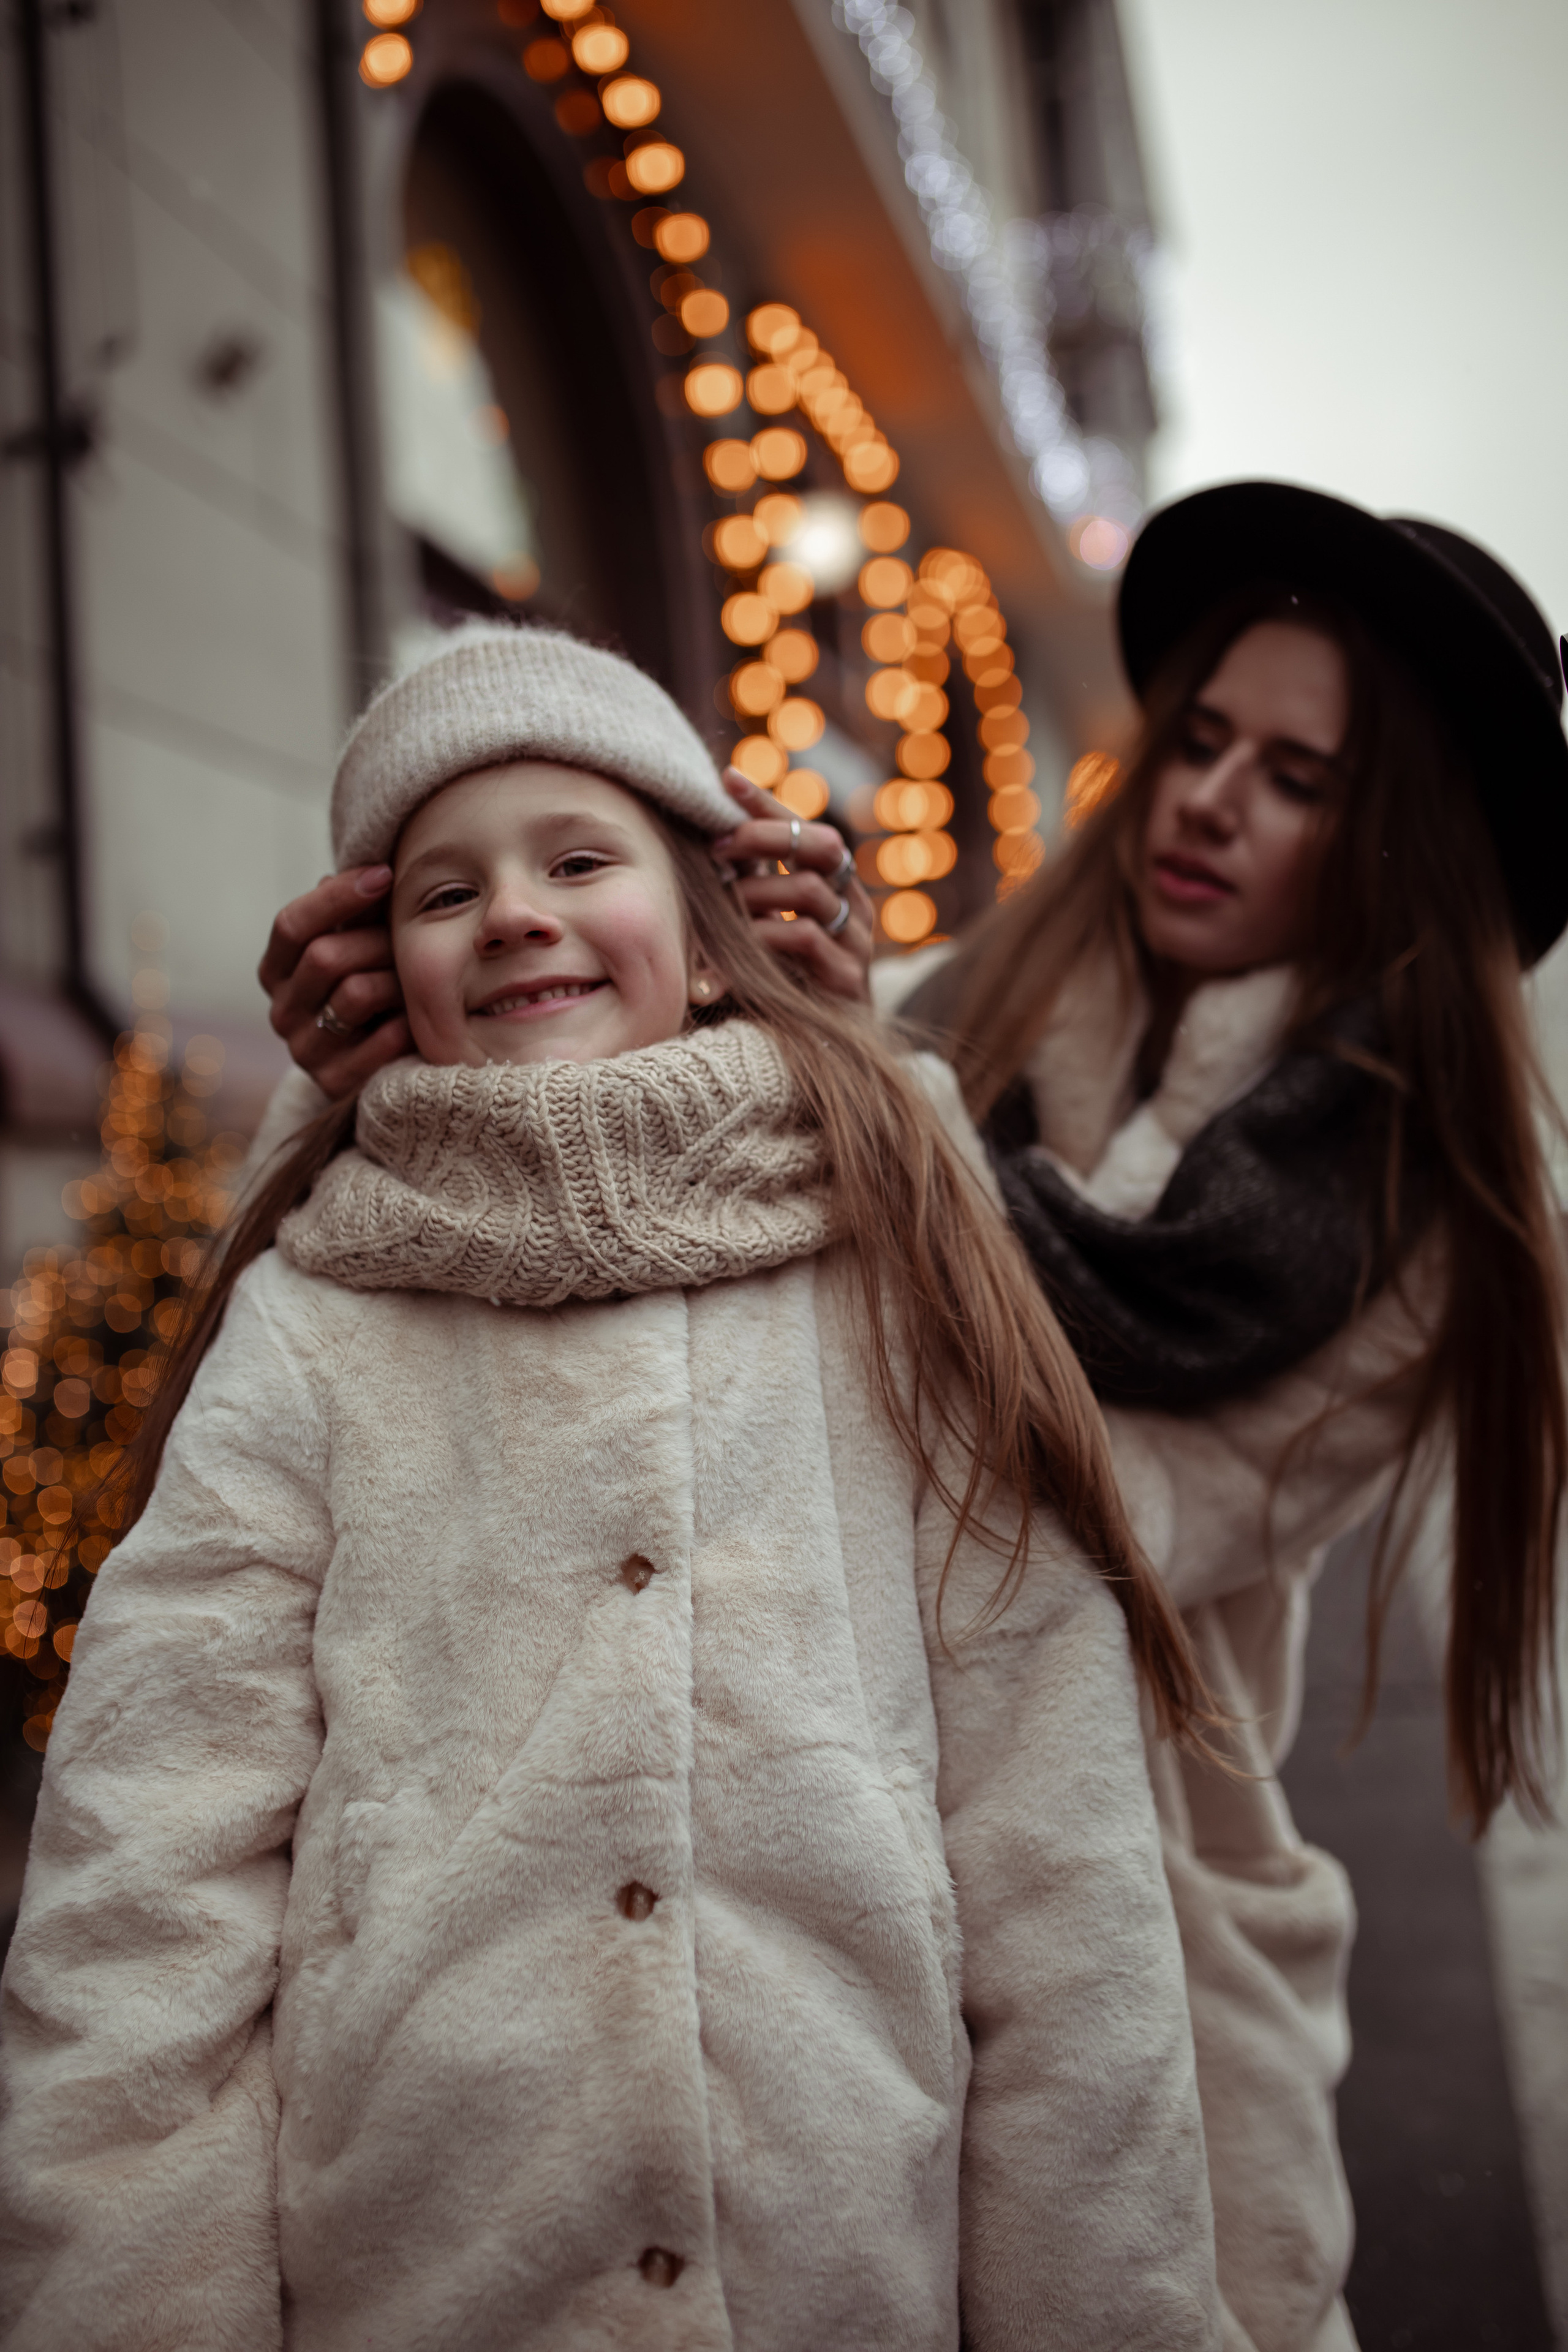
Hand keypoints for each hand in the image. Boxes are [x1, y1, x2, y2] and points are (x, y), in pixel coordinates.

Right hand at [257, 867, 410, 1101]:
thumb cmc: (370, 987)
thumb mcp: (357, 948)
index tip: (384, 872)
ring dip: (397, 978)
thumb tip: (366, 866)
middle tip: (415, 932)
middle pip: (324, 957)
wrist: (376, 1069)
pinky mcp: (336, 1084)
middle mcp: (282, 1011)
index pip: (291, 924)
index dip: (337, 895)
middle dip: (377, 939)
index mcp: (276, 971)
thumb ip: (354, 915)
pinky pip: (381, 1041)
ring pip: (355, 994)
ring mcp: (305, 1051)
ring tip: (424, 972)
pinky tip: (423, 1014)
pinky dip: (407, 1022)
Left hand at [713, 771, 873, 1003]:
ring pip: (809, 890)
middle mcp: (851, 906)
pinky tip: (734, 946)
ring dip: (756, 891)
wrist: (827, 1056)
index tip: (725, 780)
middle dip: (767, 836)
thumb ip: (748, 895)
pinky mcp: (847, 980)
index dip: (767, 803)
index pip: (805, 828)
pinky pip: (804, 939)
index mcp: (834, 887)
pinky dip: (763, 936)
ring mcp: (855, 942)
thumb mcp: (765, 933)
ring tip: (721, 902)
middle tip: (718, 845)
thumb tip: (699, 851)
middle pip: (822, 844)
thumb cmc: (786, 989)